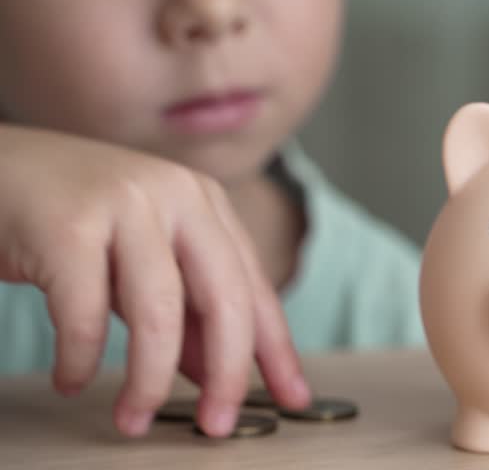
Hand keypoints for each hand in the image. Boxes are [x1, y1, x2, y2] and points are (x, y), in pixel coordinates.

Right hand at [0, 125, 310, 436]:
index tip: (291, 396)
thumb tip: (215, 375)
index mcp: (203, 202)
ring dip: (150, 380)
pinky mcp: (67, 223)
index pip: (254, 287)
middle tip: (217, 423)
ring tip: (134, 417)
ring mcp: (124, 202)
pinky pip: (85, 314)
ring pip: (160, 312)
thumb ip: (183, 312)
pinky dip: (81, 359)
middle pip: (225, 298)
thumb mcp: (142, 263)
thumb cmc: (70, 219)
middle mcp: (174, 194)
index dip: (275, 349)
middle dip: (229, 373)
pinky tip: (73, 379)